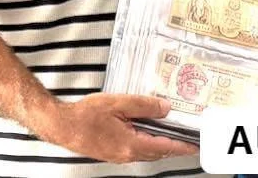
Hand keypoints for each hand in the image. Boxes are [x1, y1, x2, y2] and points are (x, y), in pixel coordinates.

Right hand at [50, 93, 197, 162]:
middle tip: (190, 140)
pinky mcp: (112, 152)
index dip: (182, 146)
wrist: (62, 126)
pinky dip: (148, 143)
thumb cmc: (86, 115)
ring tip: (175, 136)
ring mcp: (118, 155)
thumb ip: (144, 106)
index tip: (195, 145)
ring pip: (147, 152)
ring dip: (162, 145)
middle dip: (175, 147)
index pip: (164, 147)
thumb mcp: (119, 103)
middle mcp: (126, 154)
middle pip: (157, 152)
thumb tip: (165, 108)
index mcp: (130, 144)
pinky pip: (137, 150)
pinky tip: (150, 133)